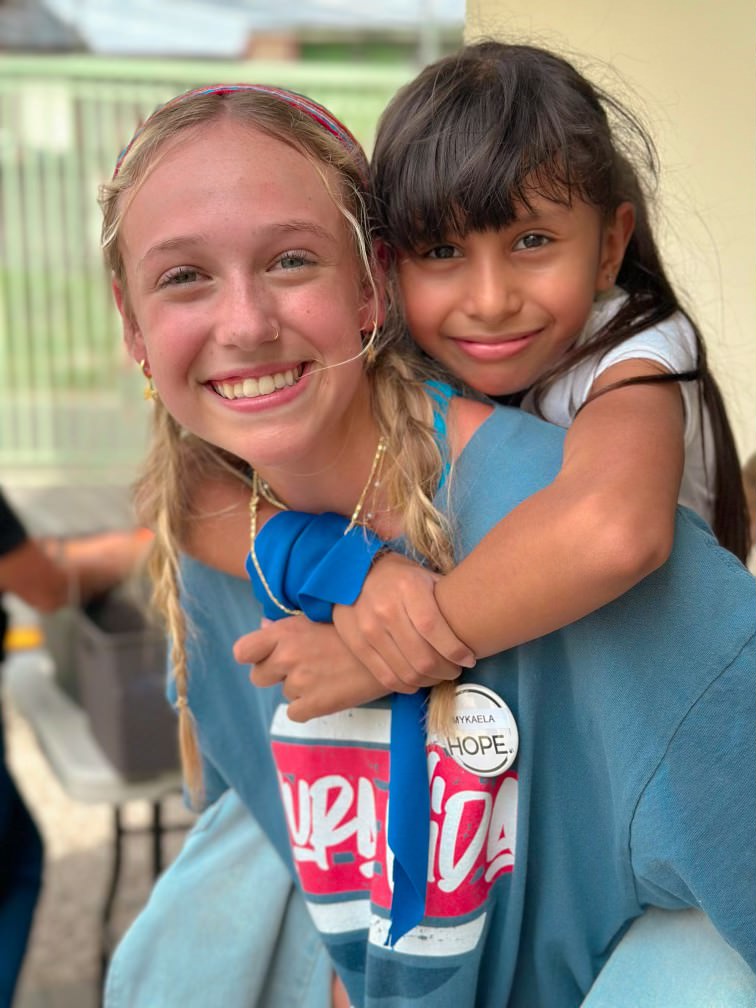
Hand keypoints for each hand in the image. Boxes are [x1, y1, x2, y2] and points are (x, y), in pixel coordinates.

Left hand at [234, 616, 425, 721]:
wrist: (391, 649)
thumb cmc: (355, 627)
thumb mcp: (319, 616)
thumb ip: (288, 625)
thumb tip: (264, 628)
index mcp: (285, 632)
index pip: (242, 651)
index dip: (252, 655)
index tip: (267, 654)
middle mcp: (287, 657)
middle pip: (258, 677)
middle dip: (274, 673)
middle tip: (301, 666)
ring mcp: (300, 682)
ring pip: (285, 692)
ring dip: (299, 687)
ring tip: (326, 673)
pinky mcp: (315, 705)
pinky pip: (296, 713)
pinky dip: (309, 706)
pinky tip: (329, 691)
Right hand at [332, 552, 474, 692]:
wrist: (354, 572)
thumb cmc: (399, 576)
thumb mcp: (425, 576)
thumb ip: (445, 599)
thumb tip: (476, 623)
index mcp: (408, 588)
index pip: (434, 629)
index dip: (455, 650)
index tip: (469, 659)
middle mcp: (386, 609)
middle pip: (422, 657)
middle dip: (446, 670)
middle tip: (455, 669)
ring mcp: (369, 629)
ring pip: (406, 672)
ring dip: (428, 680)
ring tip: (438, 675)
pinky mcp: (357, 644)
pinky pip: (386, 676)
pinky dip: (406, 685)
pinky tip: (417, 681)